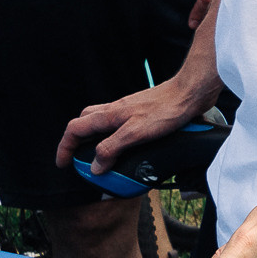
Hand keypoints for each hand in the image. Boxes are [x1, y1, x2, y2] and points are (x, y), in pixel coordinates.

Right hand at [59, 73, 209, 172]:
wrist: (193, 91)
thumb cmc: (167, 108)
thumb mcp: (136, 132)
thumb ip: (113, 148)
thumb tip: (95, 166)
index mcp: (109, 115)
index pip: (75, 129)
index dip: (65, 147)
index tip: (64, 164)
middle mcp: (116, 110)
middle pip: (85, 123)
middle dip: (77, 141)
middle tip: (81, 159)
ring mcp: (130, 110)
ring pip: (103, 123)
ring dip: (98, 139)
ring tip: (104, 158)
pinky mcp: (145, 113)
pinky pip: (122, 125)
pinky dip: (117, 137)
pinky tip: (130, 148)